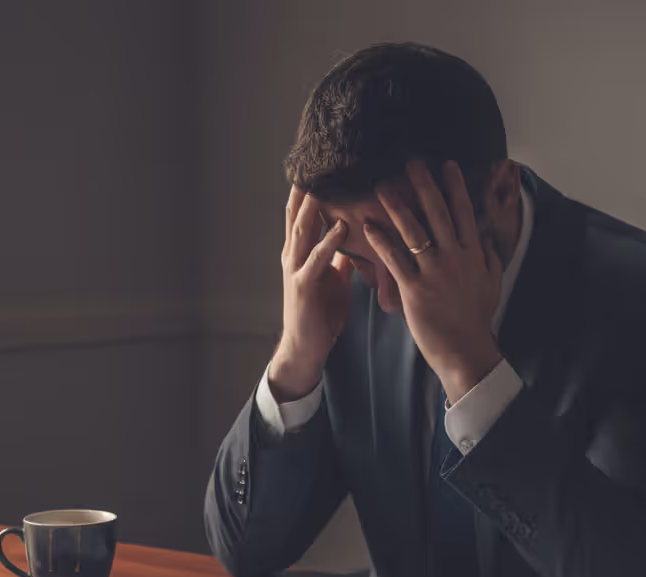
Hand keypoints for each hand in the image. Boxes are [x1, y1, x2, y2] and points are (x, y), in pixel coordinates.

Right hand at [269, 185, 354, 401]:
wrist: (305, 348)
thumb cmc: (320, 314)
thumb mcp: (332, 279)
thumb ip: (338, 257)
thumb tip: (352, 238)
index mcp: (300, 252)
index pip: (302, 212)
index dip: (309, 188)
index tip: (322, 164)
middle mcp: (293, 255)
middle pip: (297, 212)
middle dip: (306, 186)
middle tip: (317, 157)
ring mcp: (295, 269)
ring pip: (302, 229)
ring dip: (314, 205)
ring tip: (325, 181)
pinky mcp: (303, 286)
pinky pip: (317, 259)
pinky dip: (328, 241)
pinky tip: (340, 226)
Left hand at [363, 160, 503, 401]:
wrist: (466, 350)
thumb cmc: (477, 319)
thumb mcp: (492, 284)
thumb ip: (489, 259)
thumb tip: (489, 240)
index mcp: (473, 254)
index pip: (464, 213)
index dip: (455, 187)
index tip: (447, 164)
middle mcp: (454, 257)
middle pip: (438, 214)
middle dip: (424, 185)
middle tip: (411, 162)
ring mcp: (434, 272)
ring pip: (414, 231)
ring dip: (397, 206)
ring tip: (381, 187)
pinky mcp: (415, 290)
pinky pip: (395, 259)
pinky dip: (381, 240)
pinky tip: (368, 225)